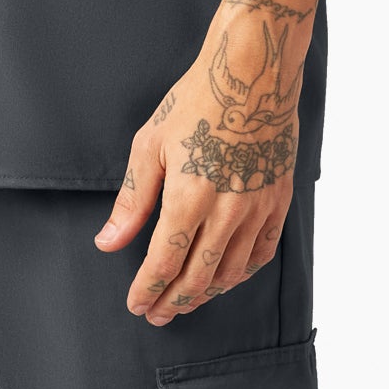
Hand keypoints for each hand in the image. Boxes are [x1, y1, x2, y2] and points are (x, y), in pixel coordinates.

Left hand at [92, 60, 297, 325]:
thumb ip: (132, 200)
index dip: (147, 290)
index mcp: (190, 195)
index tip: (136, 304)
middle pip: (198, 276)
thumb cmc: (197, 100)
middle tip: (156, 314)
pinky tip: (226, 277)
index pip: (165, 262)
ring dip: (206, 293)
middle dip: (173, 301)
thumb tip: (109, 241)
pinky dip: (241, 273)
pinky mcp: (279, 201)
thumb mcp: (150, 143)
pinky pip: (262, 253)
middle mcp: (227, 210)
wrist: (252, 73)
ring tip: (186, 299)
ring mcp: (258, 207)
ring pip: (231, 271)